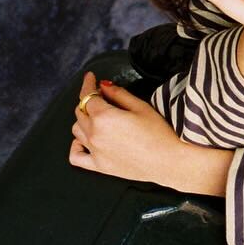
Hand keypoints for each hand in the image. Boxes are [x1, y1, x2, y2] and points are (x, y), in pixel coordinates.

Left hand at [69, 71, 185, 185]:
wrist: (168, 162)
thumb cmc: (159, 134)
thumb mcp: (141, 107)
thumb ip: (119, 94)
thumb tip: (103, 86)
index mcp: (104, 117)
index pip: (88, 96)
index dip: (88, 84)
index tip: (90, 77)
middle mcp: (94, 134)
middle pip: (80, 111)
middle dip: (88, 100)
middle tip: (101, 96)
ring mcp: (94, 151)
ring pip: (77, 130)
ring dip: (84, 119)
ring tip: (97, 116)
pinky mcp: (98, 166)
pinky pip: (75, 156)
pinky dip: (76, 145)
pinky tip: (85, 140)